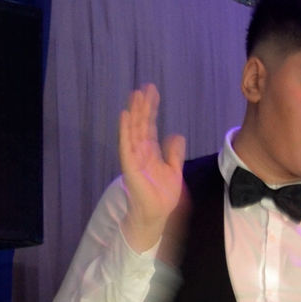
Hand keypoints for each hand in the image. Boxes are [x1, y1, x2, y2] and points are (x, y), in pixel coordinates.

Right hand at [118, 83, 185, 251]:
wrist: (157, 214)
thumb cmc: (163, 195)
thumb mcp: (174, 170)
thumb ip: (174, 153)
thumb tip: (176, 135)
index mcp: (151, 152)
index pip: (150, 126)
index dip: (151, 110)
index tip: (153, 93)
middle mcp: (140, 151)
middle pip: (141, 124)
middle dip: (143, 106)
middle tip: (145, 87)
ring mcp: (134, 157)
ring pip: (133, 130)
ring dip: (134, 113)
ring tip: (135, 95)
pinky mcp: (130, 165)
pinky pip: (126, 145)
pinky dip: (125, 130)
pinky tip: (125, 115)